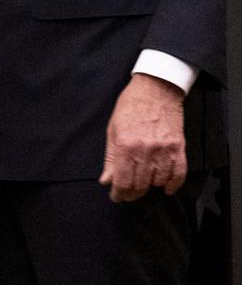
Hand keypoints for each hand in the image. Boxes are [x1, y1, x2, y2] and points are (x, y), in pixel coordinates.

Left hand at [99, 73, 186, 202]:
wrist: (156, 87)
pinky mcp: (178, 147)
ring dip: (150, 186)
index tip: (116, 196)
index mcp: (127, 145)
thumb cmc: (131, 105)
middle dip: (132, 193)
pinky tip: (166, 187)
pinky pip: (178, 174)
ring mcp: (164, 149)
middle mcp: (146, 150)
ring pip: (158, 182)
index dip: (119, 193)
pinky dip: (172, 184)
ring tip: (143, 183)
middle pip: (140, 185)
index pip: (123, 181)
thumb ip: (110, 157)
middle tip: (128, 193)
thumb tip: (106, 180)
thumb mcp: (113, 128)